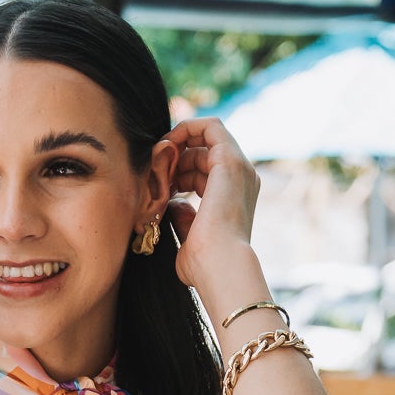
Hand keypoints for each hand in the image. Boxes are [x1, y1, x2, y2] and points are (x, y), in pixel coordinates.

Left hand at [163, 117, 259, 295]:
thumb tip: (174, 205)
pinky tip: (166, 147)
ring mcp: (238, 167)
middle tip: (153, 172)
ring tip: (156, 163)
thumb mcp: (190, 238)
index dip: (179, 170)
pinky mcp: (230, 159)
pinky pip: (209, 126)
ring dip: (176, 144)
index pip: (204, 171)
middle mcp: (241, 179)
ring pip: (204, 136)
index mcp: (234, 197)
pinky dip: (184, 130)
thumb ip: (184, 218)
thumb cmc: (204, 264)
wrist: (219, 268)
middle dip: (174, 157)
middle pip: (202, 152)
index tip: (158, 181)